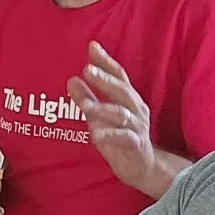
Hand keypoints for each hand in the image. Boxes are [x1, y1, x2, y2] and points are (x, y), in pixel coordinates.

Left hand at [68, 41, 159, 192]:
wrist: (142, 168)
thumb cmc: (119, 138)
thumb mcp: (100, 117)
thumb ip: (87, 99)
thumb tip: (71, 80)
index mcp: (128, 99)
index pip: (119, 75)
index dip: (106, 61)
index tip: (92, 46)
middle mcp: (136, 109)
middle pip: (121, 90)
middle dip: (104, 79)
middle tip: (86, 69)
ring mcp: (137, 127)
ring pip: (121, 114)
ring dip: (102, 108)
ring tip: (85, 105)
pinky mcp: (136, 146)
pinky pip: (124, 138)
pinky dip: (110, 135)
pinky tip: (96, 135)